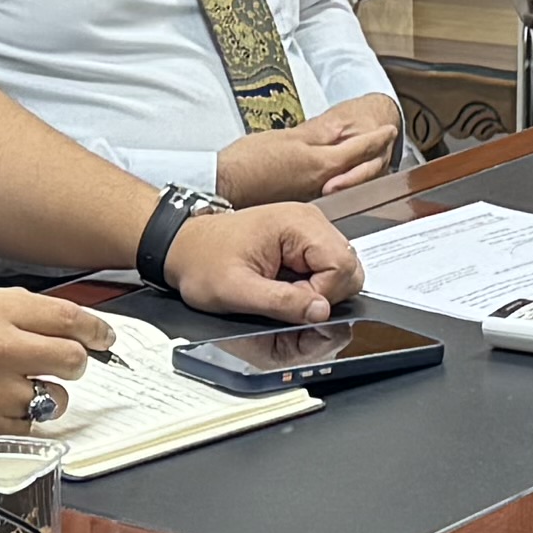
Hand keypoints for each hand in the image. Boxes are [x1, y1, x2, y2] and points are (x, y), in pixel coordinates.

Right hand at [0, 282, 118, 456]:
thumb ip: (9, 311)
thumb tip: (56, 321)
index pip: (67, 316)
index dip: (96, 329)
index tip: (104, 337)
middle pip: (73, 358)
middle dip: (75, 363)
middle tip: (64, 365)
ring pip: (53, 399)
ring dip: (44, 396)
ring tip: (13, 391)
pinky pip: (27, 430)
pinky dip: (19, 424)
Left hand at [163, 200, 359, 321]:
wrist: (183, 248)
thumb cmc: (203, 262)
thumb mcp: (237, 291)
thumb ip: (282, 302)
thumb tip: (322, 312)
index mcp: (298, 224)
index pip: (342, 265)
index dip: (322, 295)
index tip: (292, 303)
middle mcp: (310, 221)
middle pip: (349, 267)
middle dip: (325, 294)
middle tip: (288, 299)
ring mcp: (309, 230)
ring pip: (342, 270)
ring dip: (319, 291)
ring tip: (283, 291)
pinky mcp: (304, 242)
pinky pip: (327, 269)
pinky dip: (313, 286)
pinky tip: (286, 286)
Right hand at [216, 98, 401, 205]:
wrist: (224, 185)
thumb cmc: (248, 160)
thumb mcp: (288, 137)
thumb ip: (318, 134)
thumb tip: (341, 129)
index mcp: (320, 164)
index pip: (360, 149)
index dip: (377, 138)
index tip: (388, 130)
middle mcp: (322, 185)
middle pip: (362, 170)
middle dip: (376, 155)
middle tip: (385, 142)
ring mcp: (313, 198)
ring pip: (350, 183)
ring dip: (362, 169)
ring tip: (368, 155)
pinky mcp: (301, 206)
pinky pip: (333, 193)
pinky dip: (342, 181)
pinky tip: (339, 176)